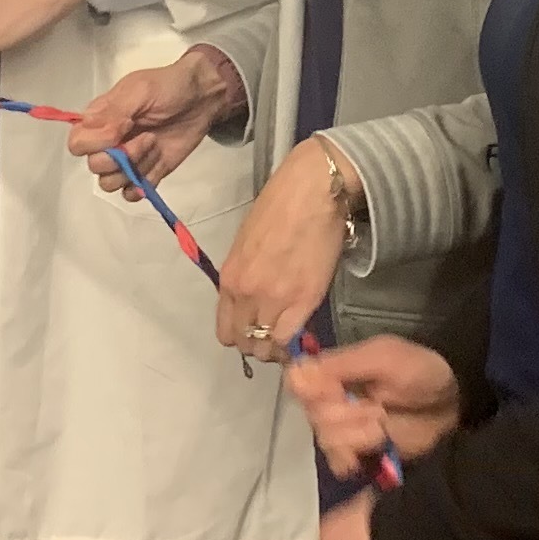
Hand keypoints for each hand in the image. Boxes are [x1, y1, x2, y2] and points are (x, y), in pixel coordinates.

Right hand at [68, 49, 246, 193]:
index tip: (119, 130)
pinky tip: (157, 163)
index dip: (94, 143)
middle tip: (146, 137)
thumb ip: (114, 112)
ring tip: (154, 146)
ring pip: (110, 183)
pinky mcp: (146, 174)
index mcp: (100, 119)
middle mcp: (109, 142)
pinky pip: (130, 194)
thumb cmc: (169, 87)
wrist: (202, 98)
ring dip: (134, 168)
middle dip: (120, 157)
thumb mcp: (140, 90)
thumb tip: (102, 135)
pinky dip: (143, 183)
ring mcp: (127, 160)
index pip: (77, 143)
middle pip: (95, 167)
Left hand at [217, 136, 356, 356]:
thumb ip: (244, 275)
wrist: (312, 191)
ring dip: (275, 347)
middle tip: (272, 335)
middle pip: (245, 344)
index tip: (253, 331)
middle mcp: (247, 294)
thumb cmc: (278, 207)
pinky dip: (293, 342)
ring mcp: (276, 300)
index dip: (240, 336)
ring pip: (267, 348)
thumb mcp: (246, 244)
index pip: (225, 330)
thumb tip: (251, 298)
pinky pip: (291, 338)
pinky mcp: (305, 300)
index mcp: (230, 278)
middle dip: (257, 345)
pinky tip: (300, 333)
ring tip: (287, 334)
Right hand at [290, 334, 457, 478]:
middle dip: (345, 415)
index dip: (314, 392)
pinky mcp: (358, 454)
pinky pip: (338, 463)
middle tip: (375, 408)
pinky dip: (353, 458)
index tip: (338, 391)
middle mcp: (331, 401)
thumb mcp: (382, 357)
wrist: (452, 404)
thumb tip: (294, 372)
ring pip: (326, 439)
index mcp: (333, 372)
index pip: (299, 384)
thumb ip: (340, 364)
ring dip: (356, 435)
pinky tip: (374, 448)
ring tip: (381, 426)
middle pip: (313, 415)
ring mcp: (345, 429)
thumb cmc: (418, 371)